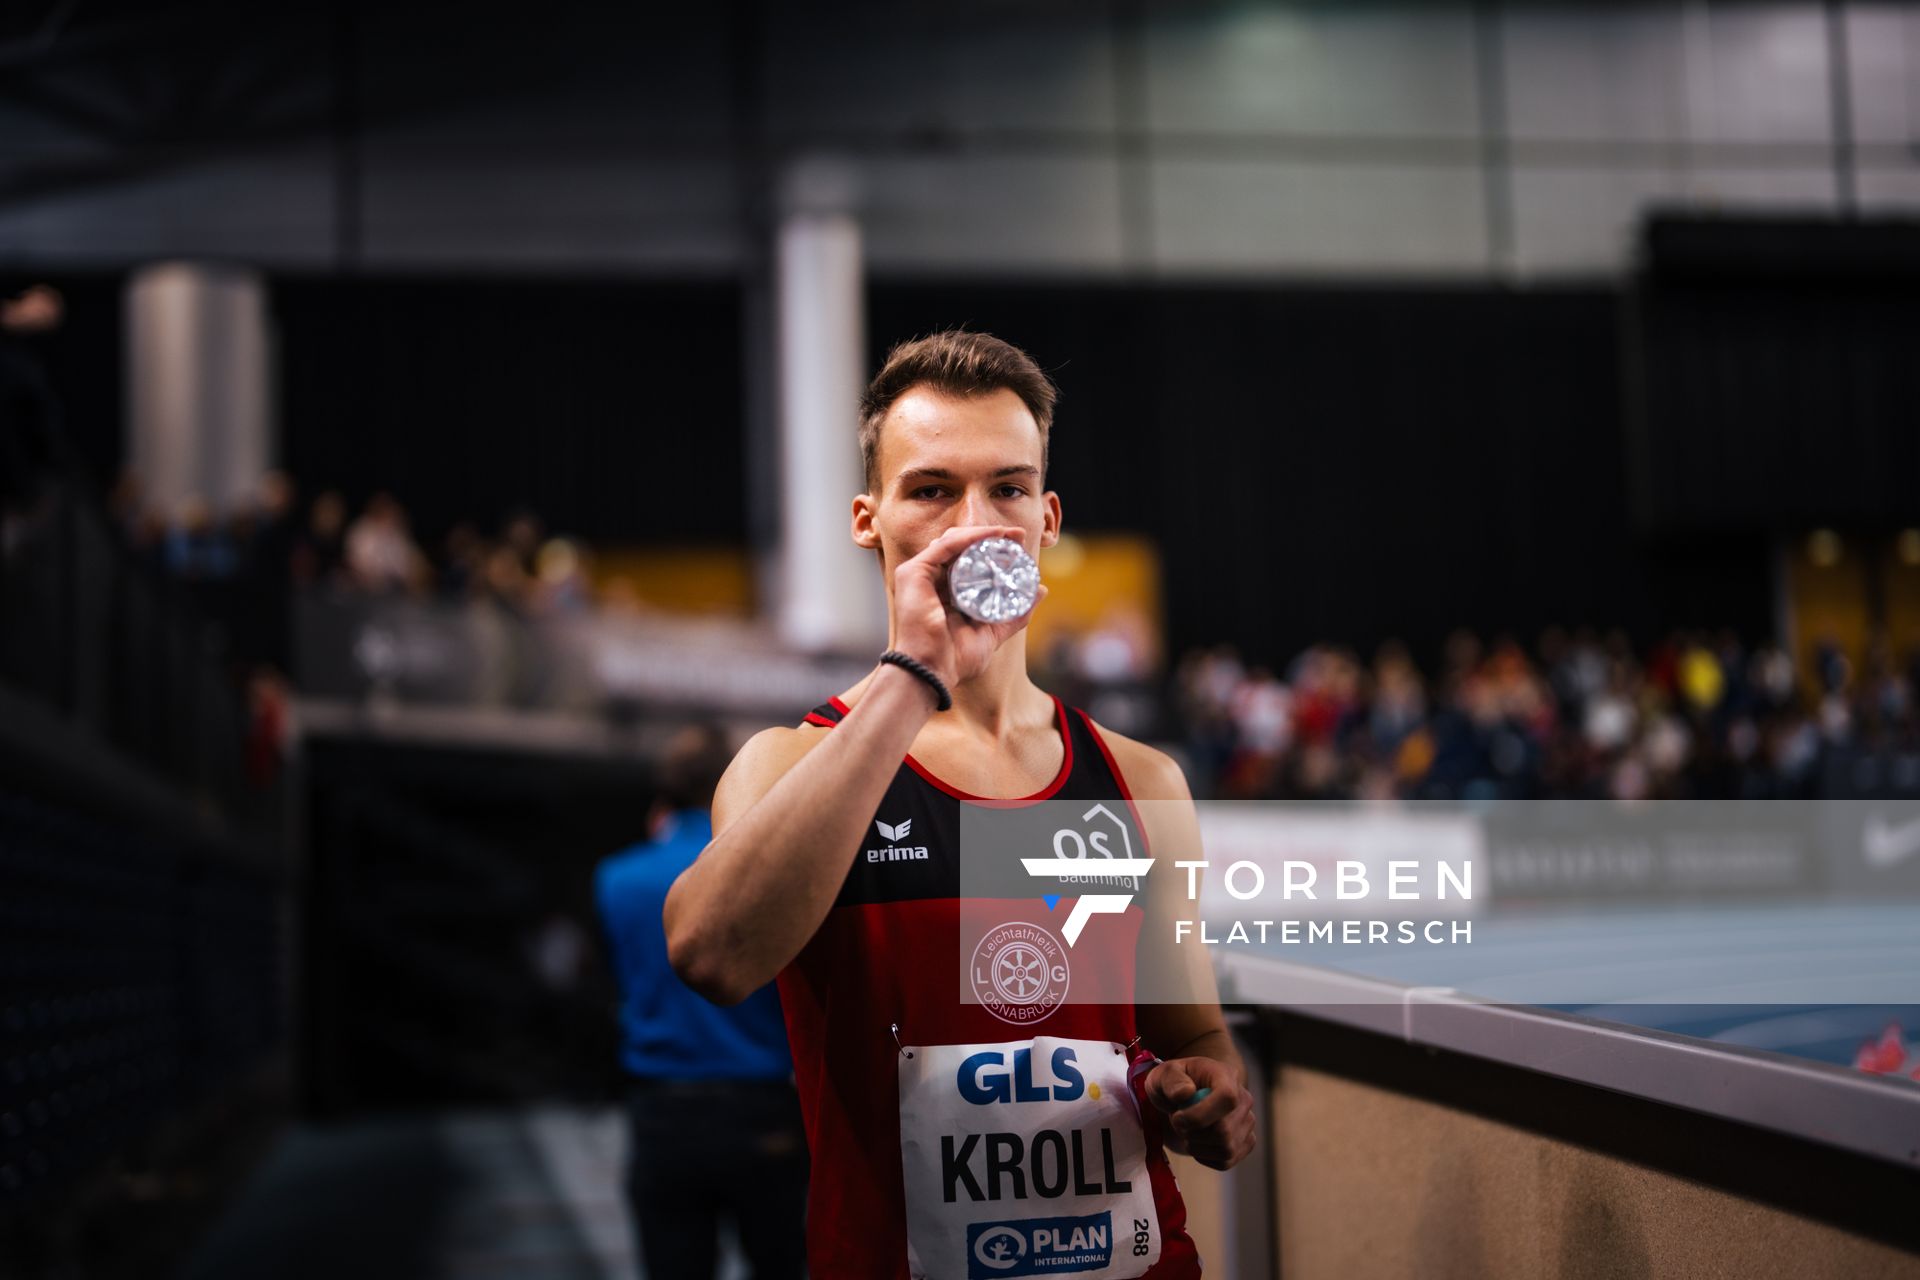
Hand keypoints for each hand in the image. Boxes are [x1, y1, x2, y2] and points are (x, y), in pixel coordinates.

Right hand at [890, 524, 1048, 690]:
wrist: (932, 671)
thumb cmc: (954, 658)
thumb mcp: (992, 631)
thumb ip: (1014, 613)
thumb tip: (1040, 591)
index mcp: (944, 591)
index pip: (968, 560)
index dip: (992, 549)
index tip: (1019, 545)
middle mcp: (930, 579)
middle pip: (961, 547)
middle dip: (990, 537)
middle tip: (1017, 536)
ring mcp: (919, 574)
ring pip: (954, 542)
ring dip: (983, 534)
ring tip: (1009, 535)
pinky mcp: (914, 572)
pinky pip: (945, 546)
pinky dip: (970, 537)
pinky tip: (992, 536)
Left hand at [1144, 1057, 1256, 1170]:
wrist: (1184, 1097)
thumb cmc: (1174, 1084)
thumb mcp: (1164, 1074)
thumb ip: (1171, 1080)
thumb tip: (1186, 1094)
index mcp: (1225, 1076)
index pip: (1227, 1098)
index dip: (1201, 1114)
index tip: (1177, 1118)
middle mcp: (1243, 1099)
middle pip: (1224, 1131)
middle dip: (1192, 1133)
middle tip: (1177, 1122)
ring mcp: (1247, 1123)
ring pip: (1226, 1149)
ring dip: (1197, 1146)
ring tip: (1186, 1131)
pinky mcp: (1245, 1142)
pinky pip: (1226, 1161)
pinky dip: (1204, 1157)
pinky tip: (1196, 1142)